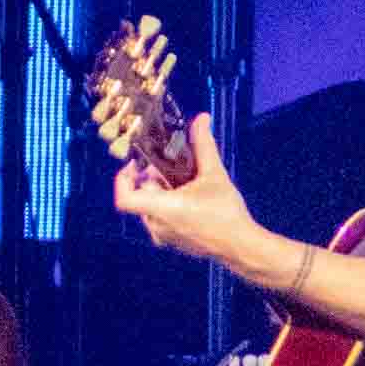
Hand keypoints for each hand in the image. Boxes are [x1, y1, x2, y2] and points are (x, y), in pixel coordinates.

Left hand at [113, 112, 259, 268]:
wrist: (240, 246)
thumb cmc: (226, 213)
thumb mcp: (215, 175)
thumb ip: (204, 145)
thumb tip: (201, 119)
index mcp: (161, 208)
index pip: (124, 197)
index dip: (124, 178)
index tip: (137, 164)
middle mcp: (156, 225)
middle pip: (141, 195)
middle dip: (152, 178)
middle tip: (171, 166)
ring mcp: (162, 235)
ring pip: (150, 207)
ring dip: (161, 191)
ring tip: (184, 181)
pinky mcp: (171, 241)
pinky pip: (159, 218)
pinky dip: (168, 204)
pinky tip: (190, 197)